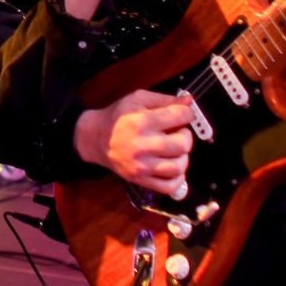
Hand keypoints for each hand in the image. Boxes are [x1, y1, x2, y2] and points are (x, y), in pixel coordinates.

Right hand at [73, 89, 193, 197]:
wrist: (96, 139)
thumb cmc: (117, 118)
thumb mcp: (137, 99)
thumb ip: (164, 99)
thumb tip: (189, 102)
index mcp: (142, 122)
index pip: (180, 117)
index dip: (187, 114)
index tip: (183, 115)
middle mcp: (142, 145)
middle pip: (183, 144)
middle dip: (185, 135)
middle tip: (177, 133)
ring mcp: (142, 166)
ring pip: (179, 167)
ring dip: (182, 157)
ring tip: (174, 150)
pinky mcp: (141, 180)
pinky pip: (169, 186)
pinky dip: (178, 178)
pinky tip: (172, 166)